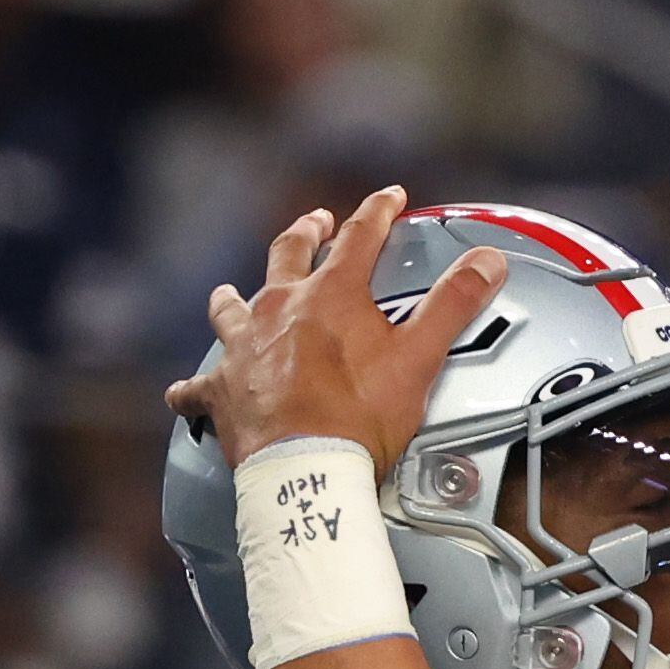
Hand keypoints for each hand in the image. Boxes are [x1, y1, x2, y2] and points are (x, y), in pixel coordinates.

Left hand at [164, 185, 509, 470]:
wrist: (304, 470)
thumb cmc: (358, 419)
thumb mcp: (419, 357)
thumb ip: (453, 303)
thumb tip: (487, 261)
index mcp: (332, 295)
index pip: (360, 236)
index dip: (379, 212)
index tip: (389, 198)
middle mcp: (280, 309)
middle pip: (288, 254)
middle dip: (305, 234)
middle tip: (315, 224)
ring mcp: (245, 348)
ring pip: (231, 308)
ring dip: (233, 298)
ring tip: (229, 292)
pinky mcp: (220, 392)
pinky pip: (196, 389)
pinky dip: (191, 390)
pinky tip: (183, 392)